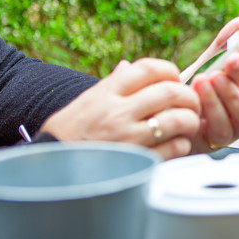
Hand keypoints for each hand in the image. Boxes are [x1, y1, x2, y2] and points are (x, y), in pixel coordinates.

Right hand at [41, 58, 201, 159]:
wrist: (48, 172)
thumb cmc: (69, 135)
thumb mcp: (86, 102)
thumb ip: (111, 84)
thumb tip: (128, 66)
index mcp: (106, 93)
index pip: (148, 68)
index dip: (169, 70)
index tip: (175, 78)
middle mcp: (117, 112)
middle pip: (170, 91)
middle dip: (189, 95)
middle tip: (190, 102)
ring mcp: (128, 138)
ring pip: (178, 119)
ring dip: (190, 120)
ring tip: (187, 124)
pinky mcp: (137, 161)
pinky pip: (174, 147)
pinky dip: (181, 144)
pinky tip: (175, 144)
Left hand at [189, 17, 238, 152]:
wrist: (157, 116)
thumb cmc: (189, 90)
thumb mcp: (204, 66)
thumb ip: (222, 45)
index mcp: (238, 97)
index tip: (231, 57)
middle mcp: (235, 119)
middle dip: (231, 92)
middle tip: (213, 74)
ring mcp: (221, 136)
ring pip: (229, 128)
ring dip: (216, 105)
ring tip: (199, 85)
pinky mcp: (203, 148)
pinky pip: (208, 140)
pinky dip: (200, 122)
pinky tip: (188, 106)